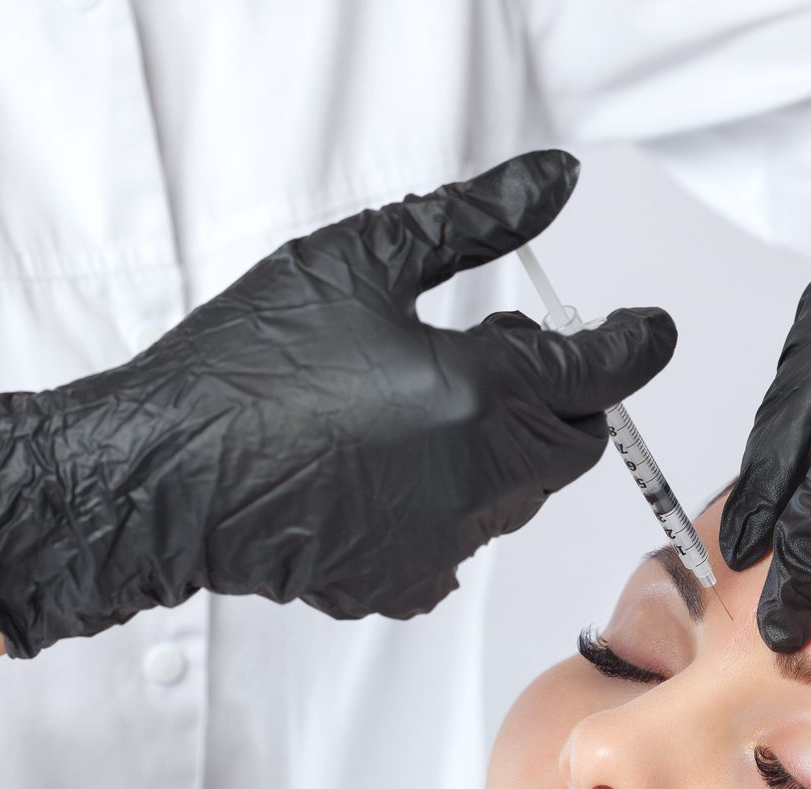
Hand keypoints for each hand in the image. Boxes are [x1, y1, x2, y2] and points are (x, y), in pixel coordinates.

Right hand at [0, 150, 676, 657]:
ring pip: (523, 492)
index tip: (648, 330)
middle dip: (566, 398)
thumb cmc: (242, 368)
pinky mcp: (405, 581)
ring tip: (430, 401)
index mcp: (476, 393)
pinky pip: (464, 540)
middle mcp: (476, 478)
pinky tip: (393, 468)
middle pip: (574, 441)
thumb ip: (473, 222)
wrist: (162, 473)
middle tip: (512, 351)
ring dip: (508, 446)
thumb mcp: (356, 260)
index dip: (634, 344)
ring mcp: (444, 541)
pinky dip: (453, 502)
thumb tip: (552, 183)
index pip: (599, 371)